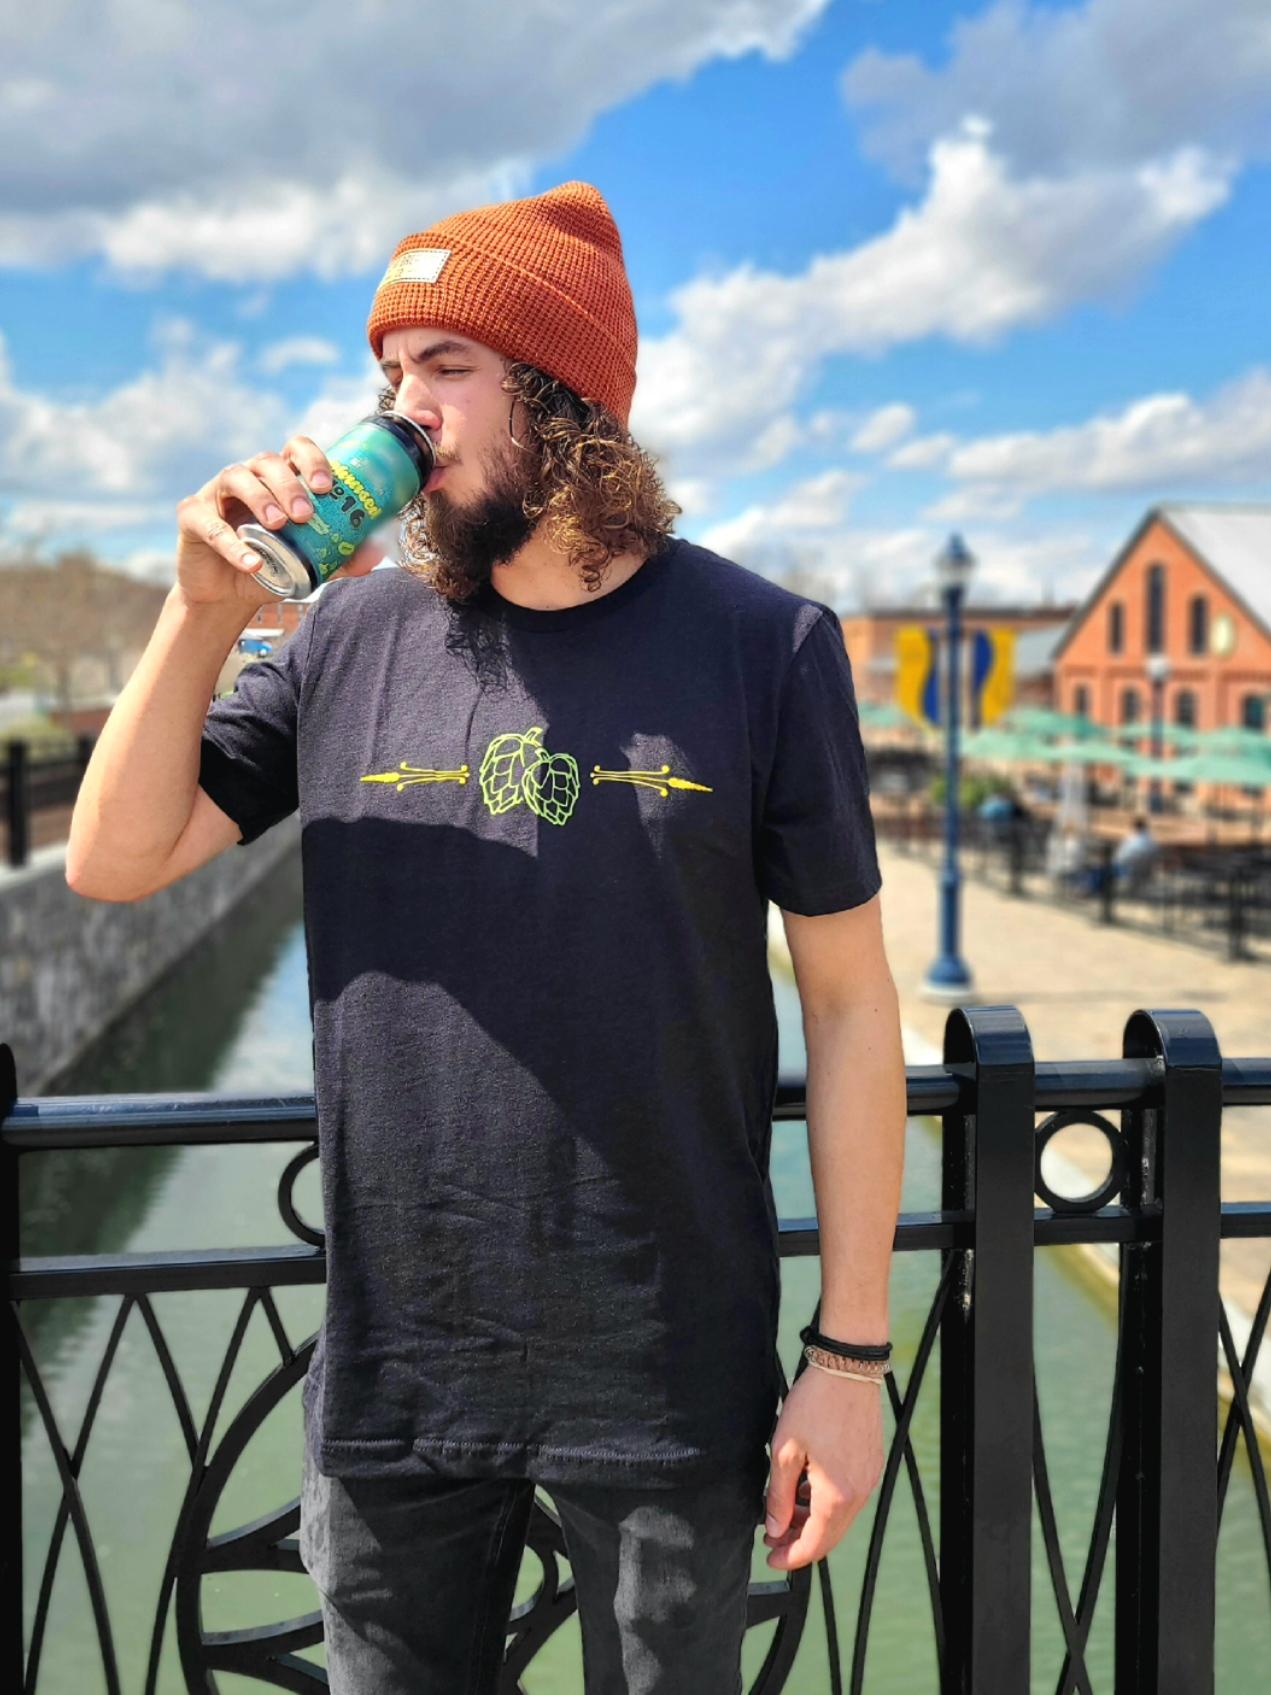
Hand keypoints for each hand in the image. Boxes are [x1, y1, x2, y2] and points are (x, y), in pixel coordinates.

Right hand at [175, 435, 382, 606]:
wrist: (227, 597)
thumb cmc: (271, 568)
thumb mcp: (309, 565)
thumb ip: (340, 558)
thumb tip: (377, 553)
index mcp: (278, 480)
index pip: (295, 451)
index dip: (311, 460)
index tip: (328, 486)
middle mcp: (248, 478)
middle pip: (267, 461)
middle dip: (288, 483)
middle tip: (305, 513)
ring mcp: (216, 493)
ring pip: (236, 476)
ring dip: (261, 498)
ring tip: (278, 525)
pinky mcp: (192, 517)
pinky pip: (209, 524)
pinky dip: (232, 544)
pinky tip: (252, 563)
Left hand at [762, 1367, 884, 1570]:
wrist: (847, 1370)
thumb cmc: (814, 1406)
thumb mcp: (784, 1451)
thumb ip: (778, 1495)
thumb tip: (774, 1528)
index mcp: (836, 1495)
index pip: (813, 1545)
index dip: (789, 1556)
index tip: (770, 1556)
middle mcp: (858, 1493)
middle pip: (829, 1536)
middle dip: (798, 1541)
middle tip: (772, 1536)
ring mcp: (868, 1479)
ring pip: (839, 1517)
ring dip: (812, 1520)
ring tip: (784, 1510)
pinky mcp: (870, 1465)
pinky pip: (847, 1497)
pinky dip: (826, 1502)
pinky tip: (806, 1488)